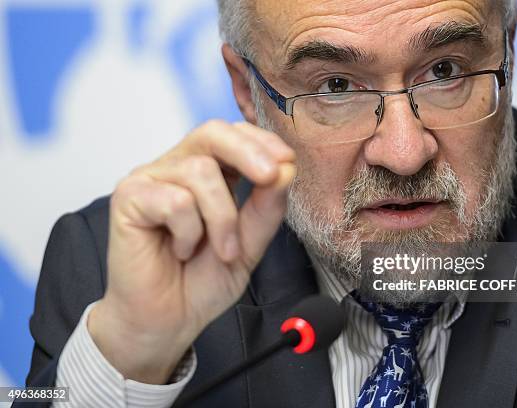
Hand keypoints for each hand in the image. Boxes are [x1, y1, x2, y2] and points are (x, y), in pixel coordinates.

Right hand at [88, 120, 295, 382]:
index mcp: (207, 173)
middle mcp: (176, 168)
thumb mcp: (250, 244)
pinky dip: (190, 231)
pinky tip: (182, 250)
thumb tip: (285, 169)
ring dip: (222, 219)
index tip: (287, 161)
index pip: (233, 136)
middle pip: (212, 133)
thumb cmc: (203, 281)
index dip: (261, 142)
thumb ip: (266, 208)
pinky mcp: (129, 197)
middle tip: (271, 176)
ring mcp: (150, 179)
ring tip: (220, 251)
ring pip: (200, 172)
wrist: (168, 321)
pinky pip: (174, 200)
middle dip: (248, 151)